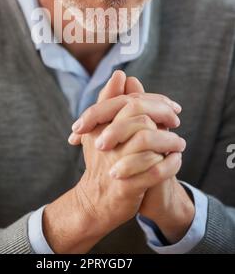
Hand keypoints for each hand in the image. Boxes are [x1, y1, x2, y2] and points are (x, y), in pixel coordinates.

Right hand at [72, 71, 184, 236]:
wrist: (95, 201)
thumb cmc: (103, 160)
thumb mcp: (101, 129)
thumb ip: (110, 101)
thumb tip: (120, 74)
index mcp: (99, 126)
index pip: (129, 102)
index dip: (154, 101)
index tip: (172, 106)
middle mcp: (105, 142)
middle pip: (140, 118)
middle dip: (164, 116)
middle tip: (176, 121)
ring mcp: (115, 164)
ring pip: (148, 142)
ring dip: (170, 141)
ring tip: (179, 144)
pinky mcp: (126, 186)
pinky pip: (155, 171)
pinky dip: (171, 164)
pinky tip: (176, 161)